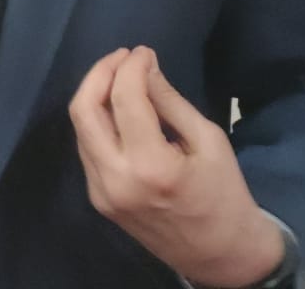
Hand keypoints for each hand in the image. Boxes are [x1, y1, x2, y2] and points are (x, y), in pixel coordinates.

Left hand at [69, 46, 284, 287]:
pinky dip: (98, 121)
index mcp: (150, 166)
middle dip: (100, 74)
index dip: (130, 67)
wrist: (219, 253)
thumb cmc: (224, 195)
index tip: (143, 52)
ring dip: (96, 96)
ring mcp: (101, 192)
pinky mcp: (98, 199)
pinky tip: (118, 109)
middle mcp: (115, 179)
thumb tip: (145, 66)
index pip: (124, 100)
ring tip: (121, 76)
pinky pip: (88, 148)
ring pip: (81, 128)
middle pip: (84, 110)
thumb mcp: (209, 141)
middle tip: (122, 56)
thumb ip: (170, 102)